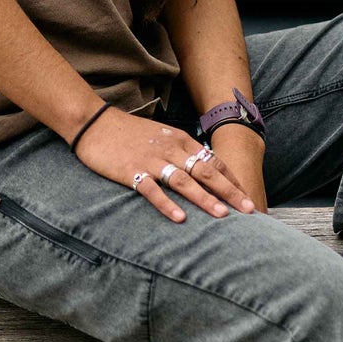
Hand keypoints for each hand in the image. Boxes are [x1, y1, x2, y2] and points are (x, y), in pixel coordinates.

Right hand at [73, 107, 256, 221]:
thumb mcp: (160, 136)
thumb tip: (201, 168)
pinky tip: (180, 218)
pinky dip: (167, 204)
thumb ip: (180, 151)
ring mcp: (151, 161)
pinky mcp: (131, 172)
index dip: (232, 180)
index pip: (213, 161)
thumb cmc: (127, 132)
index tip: (247, 197)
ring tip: (223, 215)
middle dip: (229, 192)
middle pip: (206, 172)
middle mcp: (170, 150)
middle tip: (249, 210)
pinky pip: (152, 190)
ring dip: (205, 199)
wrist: (93, 123)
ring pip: (184, 182)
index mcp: (180, 140)